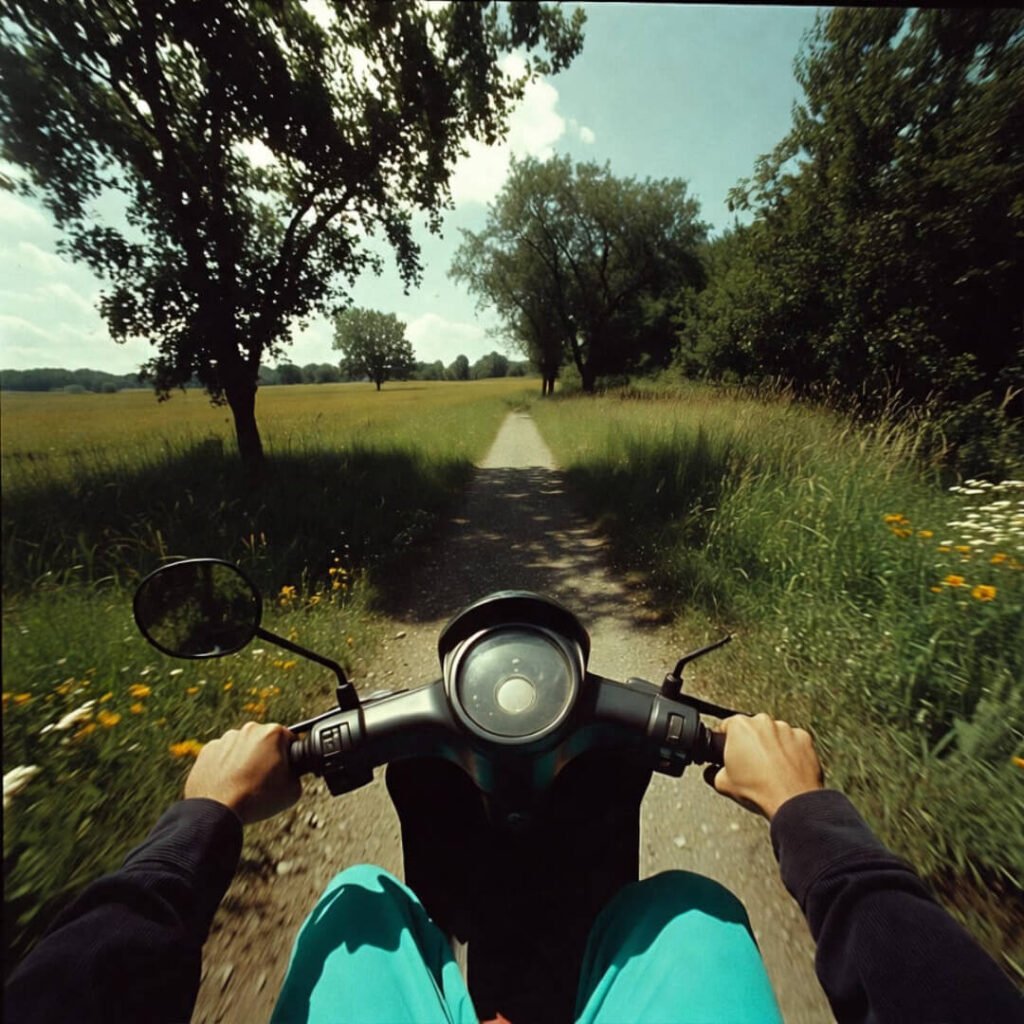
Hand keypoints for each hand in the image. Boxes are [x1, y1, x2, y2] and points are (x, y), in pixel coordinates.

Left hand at [184, 721, 300, 824]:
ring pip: (242, 747)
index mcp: (273, 733)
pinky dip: (226, 766)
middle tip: (263, 779)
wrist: (217, 811)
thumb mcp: (294, 790)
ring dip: (245, 760)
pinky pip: (222, 755)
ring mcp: (226, 739)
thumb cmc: (256, 799)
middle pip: (264, 741)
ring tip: (243, 785)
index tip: (282, 771)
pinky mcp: (208, 750)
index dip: (288, 757)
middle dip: (266, 756)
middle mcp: (249, 729)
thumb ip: (296, 774)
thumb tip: (290, 772)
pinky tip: (228, 784)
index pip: (289, 740)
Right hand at [705, 713, 822, 819]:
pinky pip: (793, 742)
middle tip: (750, 766)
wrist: (792, 803)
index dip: (726, 742)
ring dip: (771, 747)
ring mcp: (786, 729)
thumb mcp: (721, 784)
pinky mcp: (804, 740)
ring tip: (770, 771)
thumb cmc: (759, 791)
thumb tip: (712, 772)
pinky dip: (790, 752)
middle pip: (752, 730)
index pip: (726, 727)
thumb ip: (712, 772)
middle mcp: (764, 722)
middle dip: (750, 744)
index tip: (729, 753)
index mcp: (740, 726)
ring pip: (773, 735)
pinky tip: (786, 769)